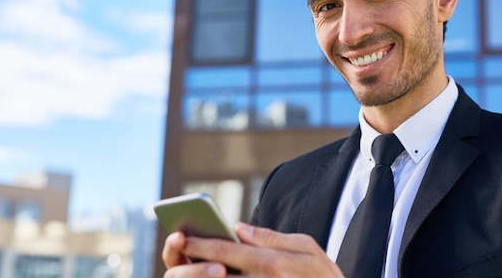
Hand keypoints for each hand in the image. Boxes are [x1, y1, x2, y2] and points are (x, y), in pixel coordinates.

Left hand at [162, 222, 344, 277]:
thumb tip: (239, 229)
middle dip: (192, 266)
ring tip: (187, 270)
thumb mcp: (307, 247)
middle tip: (176, 256)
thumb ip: (271, 237)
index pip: (229, 252)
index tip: (183, 239)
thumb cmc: (325, 276)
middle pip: (218, 276)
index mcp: (274, 263)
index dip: (202, 245)